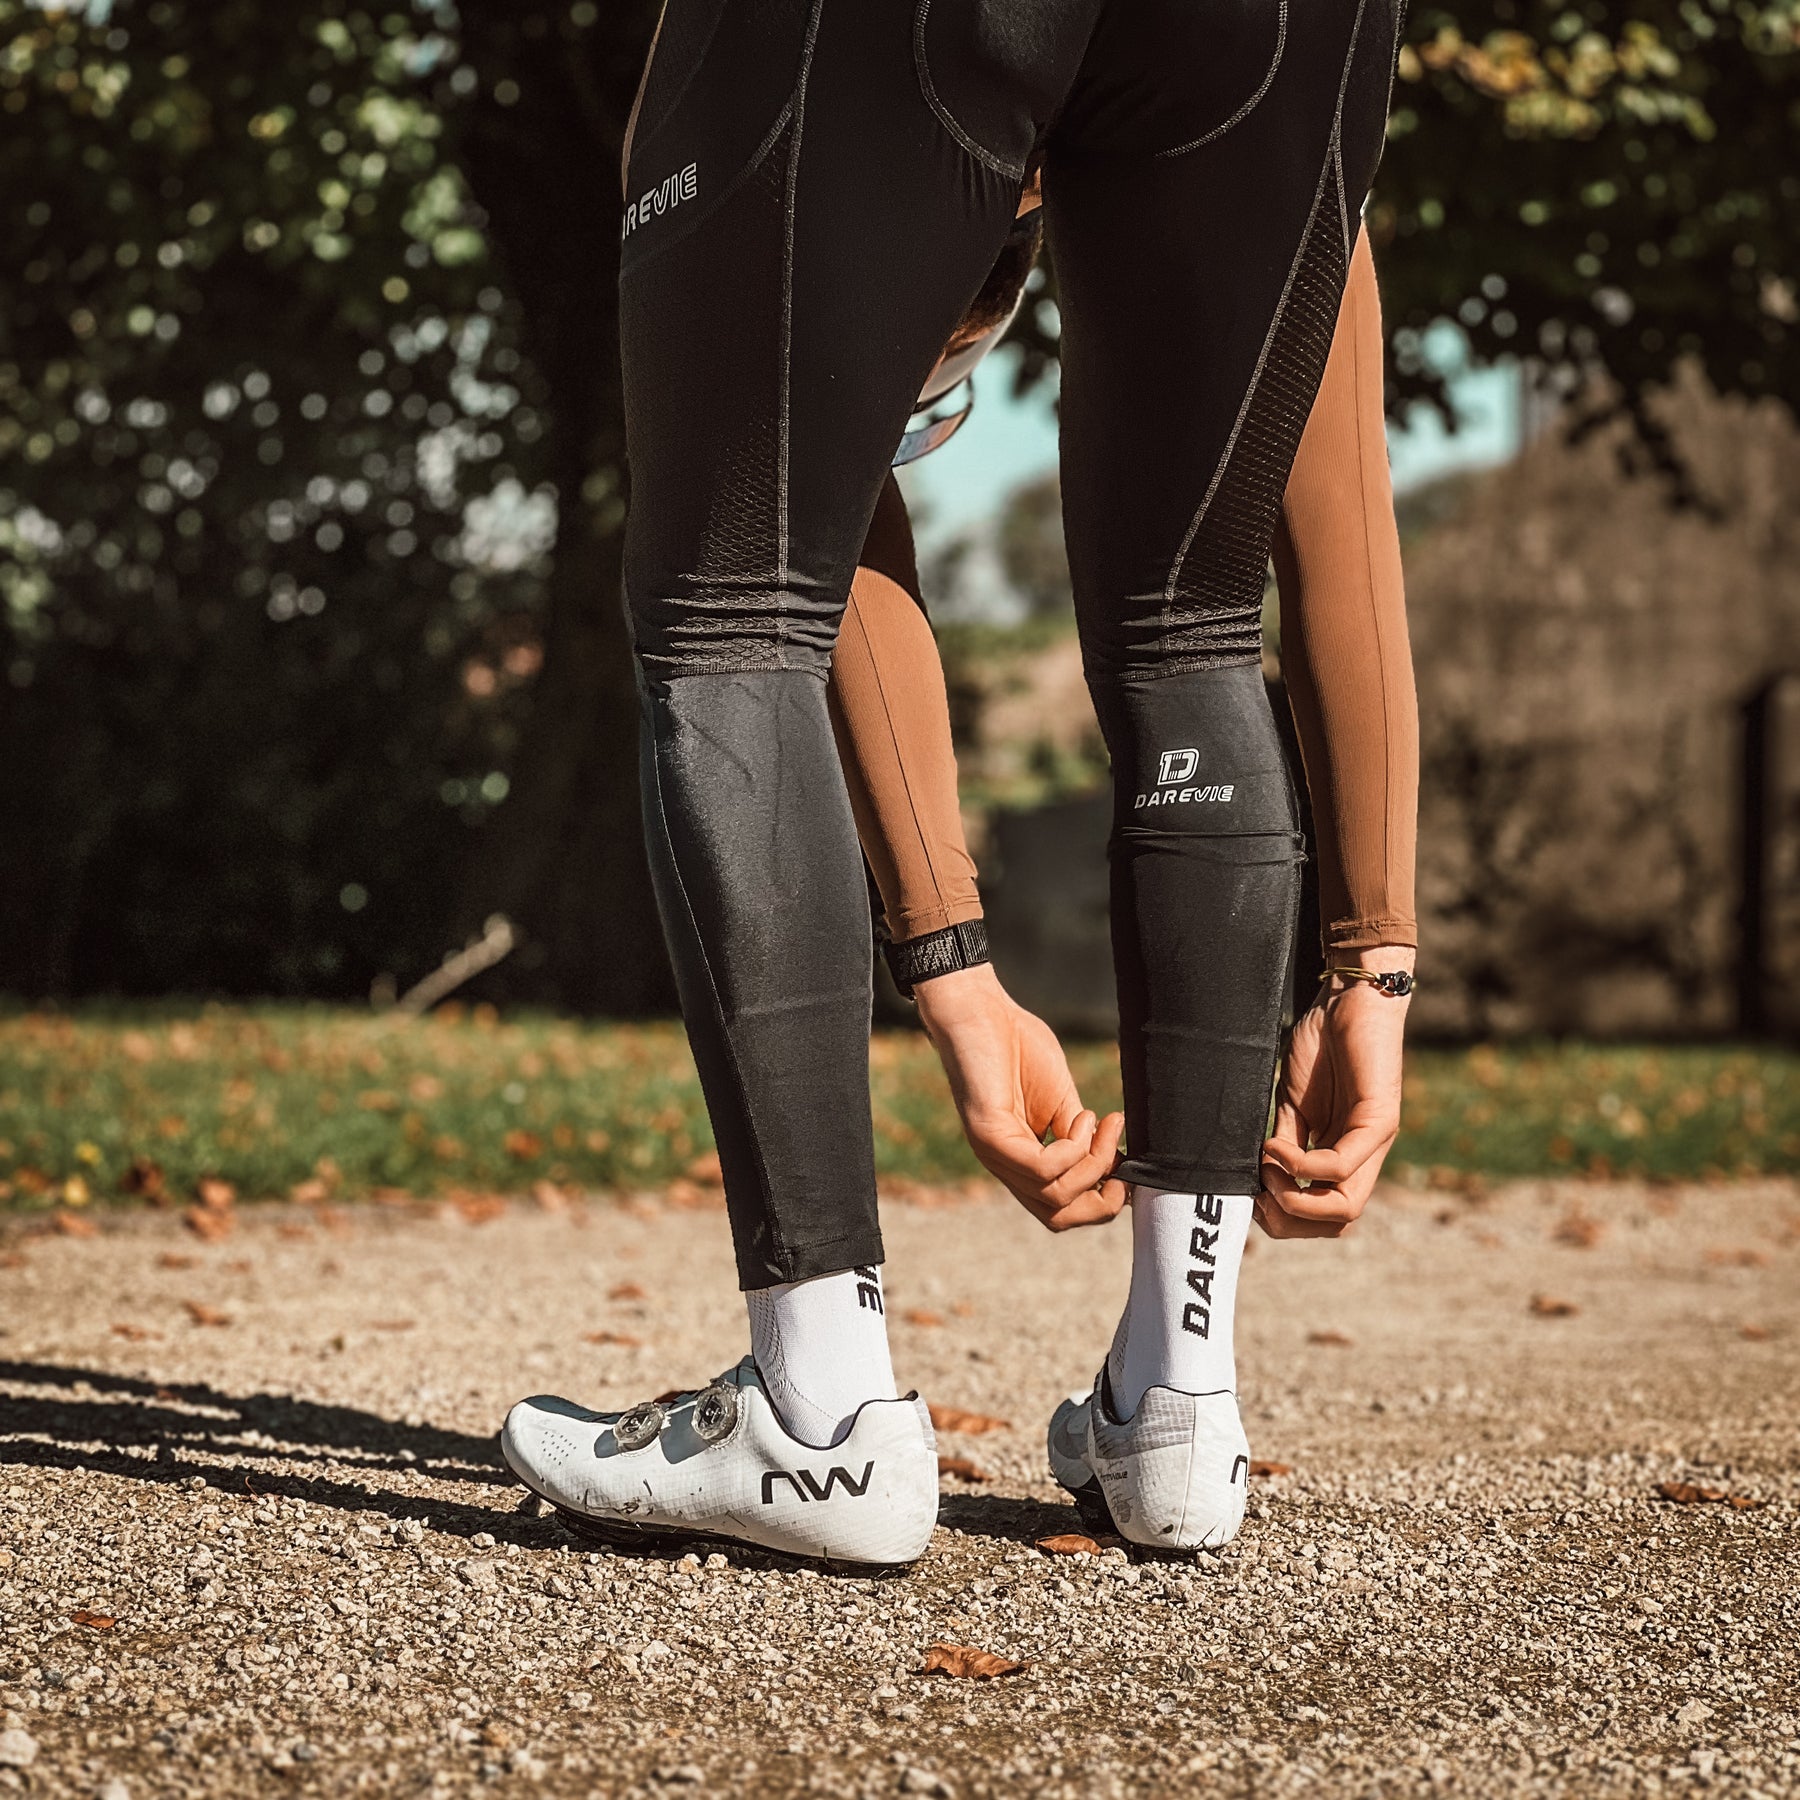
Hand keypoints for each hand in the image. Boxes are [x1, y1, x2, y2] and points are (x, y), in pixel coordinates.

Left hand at [913, 961, 1126, 1231]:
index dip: (1100, 1199)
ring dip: (1092, 1163)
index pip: (1061, 1210)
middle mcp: (1006, 1166)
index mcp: (1022, 1161)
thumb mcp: (1062, 1100)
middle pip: (1058, 1218)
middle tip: (1122, 1159)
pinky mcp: (988, 1136)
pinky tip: (1081, 1115)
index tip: (1126, 1161)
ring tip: (1100, 1122)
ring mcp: (995, 1155)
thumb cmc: (1018, 1046)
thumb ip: (1080, 1135)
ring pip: (1055, 1196)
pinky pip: (1042, 1168)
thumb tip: (1116, 1163)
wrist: (979, 1009)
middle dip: (1102, 1200)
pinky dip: (1073, 1149)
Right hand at [1258, 948, 1412, 1238]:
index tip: (1253, 1195)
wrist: (1350, 998)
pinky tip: (1274, 1145)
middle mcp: (1364, 1157)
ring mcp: (1375, 1142)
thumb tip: (1260, 1181)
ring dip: (1296, 1199)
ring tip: (1266, 1172)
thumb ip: (1285, 1143)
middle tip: (1257, 1195)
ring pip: (1345, 1207)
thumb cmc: (1322, 1045)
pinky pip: (1340, 1164)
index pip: (1326, 1214)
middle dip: (1290, 1221)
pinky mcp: (1379, 1120)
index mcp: (1343, 1155)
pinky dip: (1301, 1165)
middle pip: (1338, 1222)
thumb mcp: (1292, 1105)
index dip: (1287, 1218)